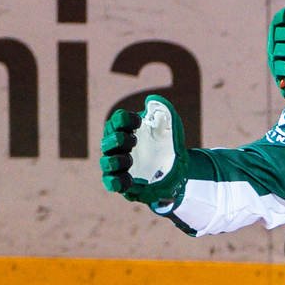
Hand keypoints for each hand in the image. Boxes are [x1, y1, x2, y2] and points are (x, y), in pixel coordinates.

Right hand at [99, 95, 189, 210]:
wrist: (178, 169)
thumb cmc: (167, 145)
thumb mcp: (170, 128)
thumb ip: (164, 112)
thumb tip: (151, 101)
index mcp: (126, 130)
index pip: (117, 121)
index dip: (124, 119)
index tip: (139, 121)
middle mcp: (118, 147)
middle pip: (109, 140)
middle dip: (119, 139)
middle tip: (134, 141)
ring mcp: (118, 165)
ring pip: (106, 162)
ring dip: (116, 160)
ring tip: (129, 159)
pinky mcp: (121, 183)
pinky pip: (111, 183)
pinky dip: (116, 182)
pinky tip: (128, 180)